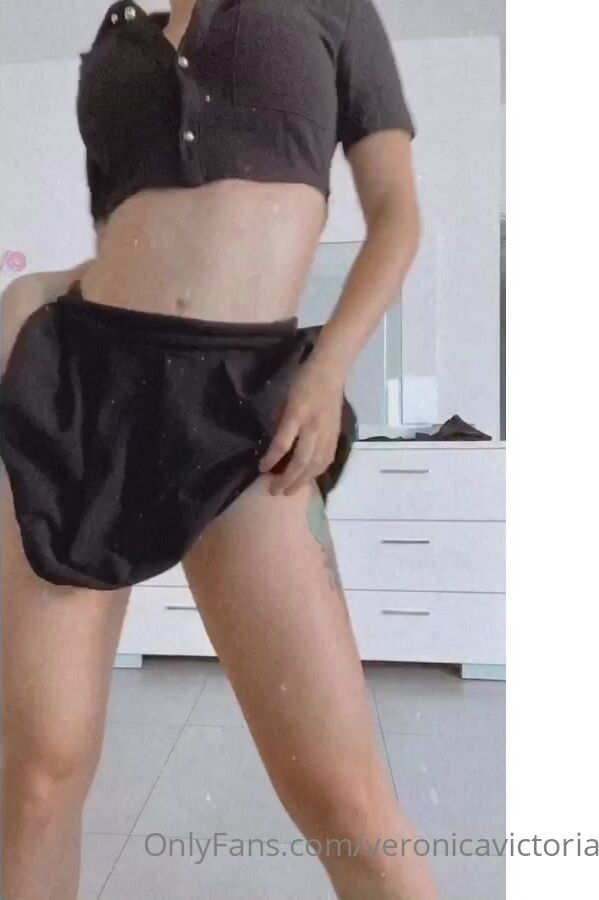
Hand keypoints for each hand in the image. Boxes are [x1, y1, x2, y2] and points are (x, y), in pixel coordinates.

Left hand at [258, 355, 345, 495]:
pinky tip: (309, 478)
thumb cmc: (303, 381)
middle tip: (274, 491)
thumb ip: (280, 421)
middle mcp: (313, 427)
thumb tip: (276, 444)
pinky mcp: (335, 435)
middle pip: (301, 461)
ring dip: (302, 481)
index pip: (282, 444)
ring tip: (290, 491)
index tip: (262, 470)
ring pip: (316, 464)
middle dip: (287, 479)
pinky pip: (327, 459)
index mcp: (297, 415)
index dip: (271, 459)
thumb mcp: (284, 398)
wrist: (330, 372)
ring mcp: (327, 433)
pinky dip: (317, 472)